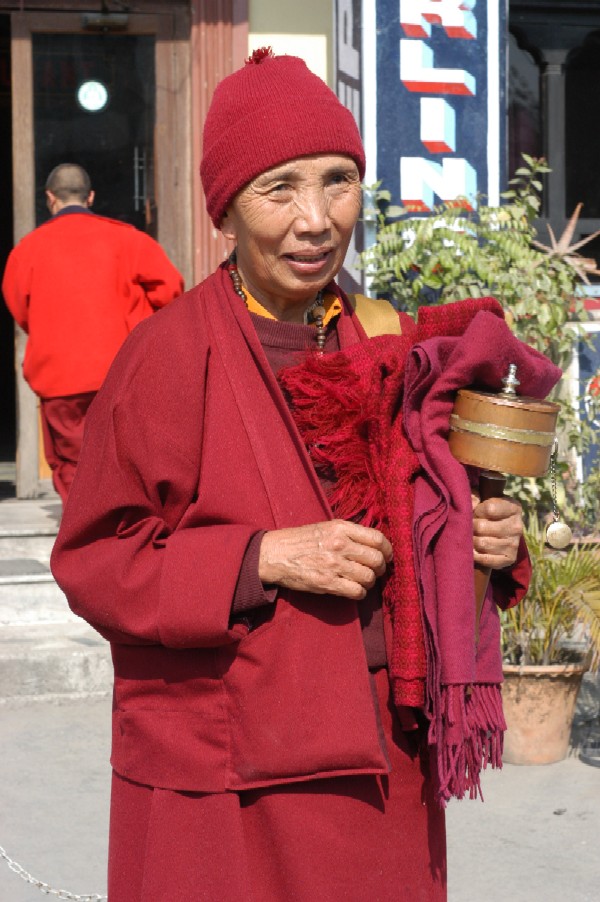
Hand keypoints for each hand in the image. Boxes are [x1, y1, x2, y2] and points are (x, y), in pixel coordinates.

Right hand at [258, 519, 392, 599]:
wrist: (274, 554)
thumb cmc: (300, 540)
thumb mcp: (325, 527)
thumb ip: (348, 533)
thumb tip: (373, 544)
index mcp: (341, 527)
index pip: (377, 538)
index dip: (388, 549)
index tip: (387, 555)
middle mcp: (340, 544)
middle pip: (376, 559)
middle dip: (381, 568)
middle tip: (376, 571)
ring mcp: (333, 564)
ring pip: (368, 577)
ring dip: (370, 582)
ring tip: (362, 581)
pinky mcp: (327, 583)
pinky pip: (356, 591)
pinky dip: (360, 594)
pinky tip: (354, 591)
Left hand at [471, 496, 522, 569]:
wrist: (497, 532)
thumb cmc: (486, 512)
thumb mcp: (482, 499)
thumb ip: (474, 497)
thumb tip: (470, 505)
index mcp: (513, 507)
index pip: (489, 508)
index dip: (477, 510)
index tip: (475, 512)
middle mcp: (517, 526)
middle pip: (482, 527)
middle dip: (471, 526)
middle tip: (470, 527)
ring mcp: (514, 544)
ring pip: (482, 543)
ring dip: (471, 541)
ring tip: (472, 537)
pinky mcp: (510, 559)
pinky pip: (486, 559)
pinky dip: (476, 555)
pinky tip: (474, 550)